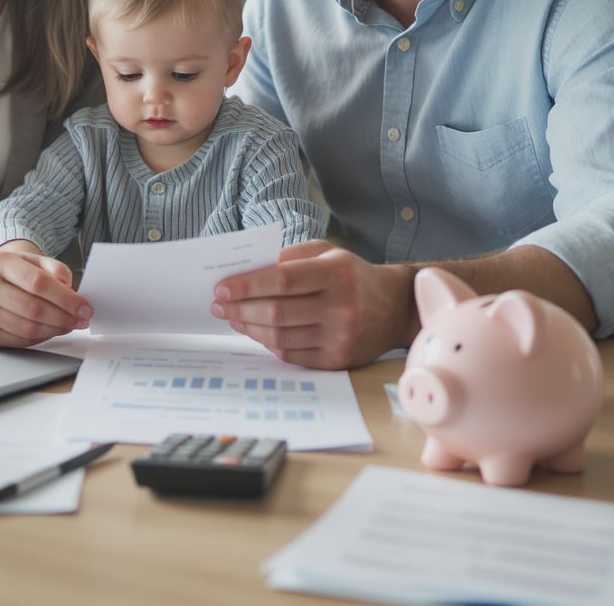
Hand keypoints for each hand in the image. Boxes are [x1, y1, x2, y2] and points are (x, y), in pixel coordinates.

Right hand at [0, 241, 92, 346]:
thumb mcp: (22, 260)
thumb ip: (50, 267)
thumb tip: (71, 287)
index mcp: (0, 263)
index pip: (39, 283)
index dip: (67, 298)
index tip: (85, 307)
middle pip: (36, 309)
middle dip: (65, 317)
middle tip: (82, 320)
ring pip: (29, 328)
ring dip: (56, 330)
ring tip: (69, 325)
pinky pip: (19, 341)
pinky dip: (40, 338)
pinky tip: (50, 331)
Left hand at [209, 241, 413, 368]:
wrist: (395, 307)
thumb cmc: (351, 274)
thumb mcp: (326, 252)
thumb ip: (288, 256)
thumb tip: (245, 270)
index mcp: (337, 273)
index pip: (282, 280)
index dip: (247, 285)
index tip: (221, 287)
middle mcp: (341, 307)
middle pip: (277, 312)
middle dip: (240, 309)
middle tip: (218, 305)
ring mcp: (340, 337)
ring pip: (280, 337)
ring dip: (248, 328)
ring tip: (231, 317)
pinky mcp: (337, 360)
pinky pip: (291, 354)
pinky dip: (267, 343)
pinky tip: (255, 331)